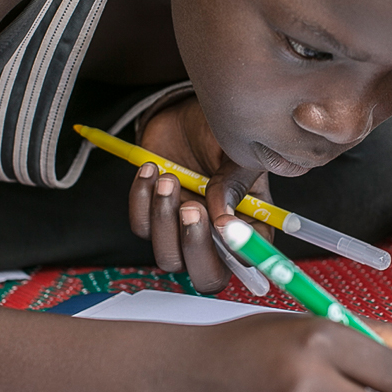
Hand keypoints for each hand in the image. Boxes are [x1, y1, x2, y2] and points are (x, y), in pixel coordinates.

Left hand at [130, 97, 272, 292]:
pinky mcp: (153, 219)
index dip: (240, 255)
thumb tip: (225, 223)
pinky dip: (141, 200)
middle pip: (207, 277)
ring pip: (168, 257)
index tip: (226, 226)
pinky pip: (141, 227)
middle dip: (195, 249)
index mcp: (249, 226)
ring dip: (164, 219)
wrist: (185, 115)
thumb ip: (234, 186)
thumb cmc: (219, 132)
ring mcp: (182, 231)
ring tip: (169, 177)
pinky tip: (151, 170)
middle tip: (191, 208)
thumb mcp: (236, 153)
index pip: (250, 261)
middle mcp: (216, 238)